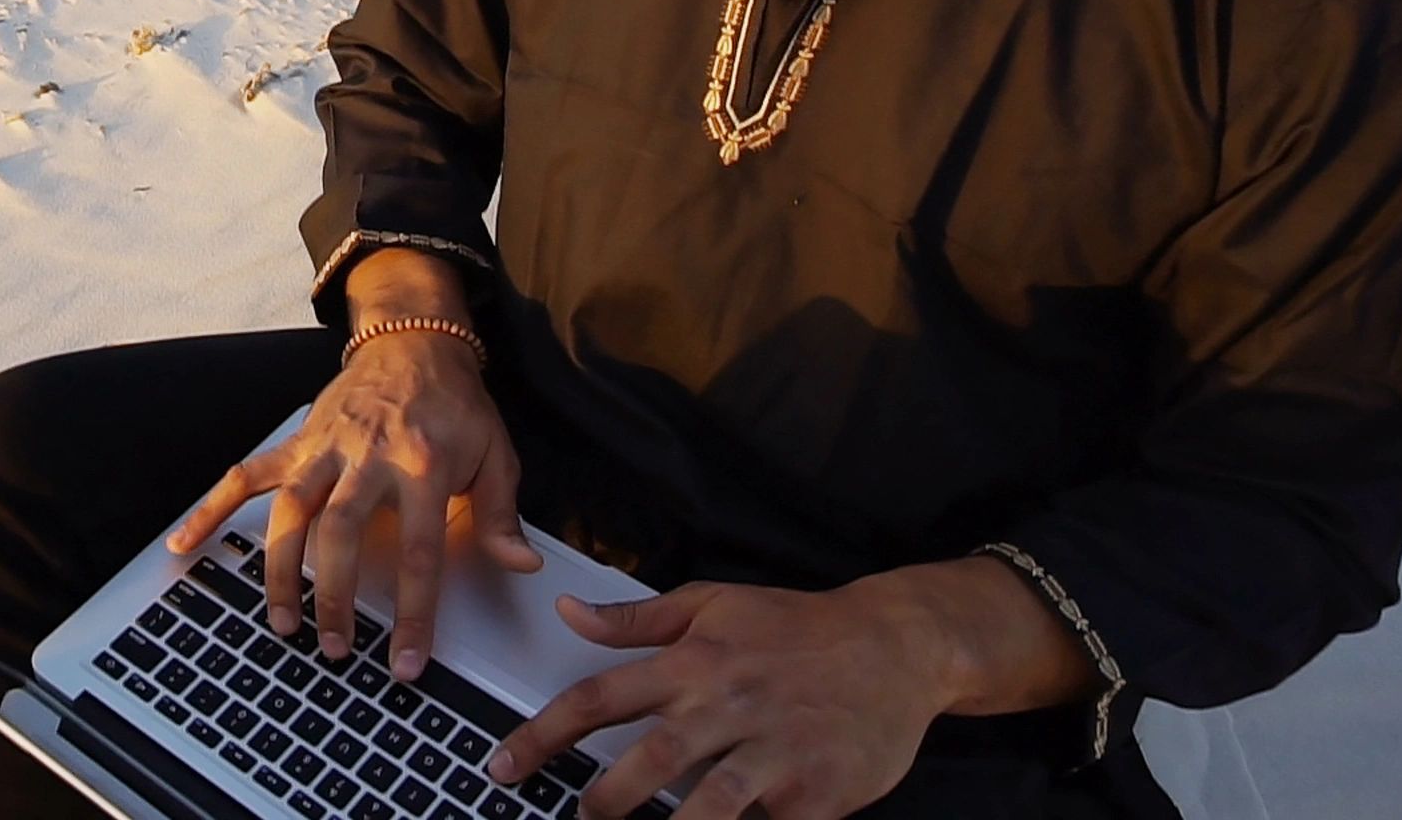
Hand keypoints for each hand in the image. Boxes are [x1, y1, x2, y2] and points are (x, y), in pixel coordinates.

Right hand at [166, 309, 537, 682]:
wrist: (413, 340)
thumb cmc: (455, 405)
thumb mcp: (497, 453)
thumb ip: (503, 514)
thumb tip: (522, 564)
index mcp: (424, 463)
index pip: (419, 551)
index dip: (412, 612)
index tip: (404, 661)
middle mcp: (368, 454)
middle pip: (341, 532)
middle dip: (334, 597)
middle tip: (335, 649)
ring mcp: (325, 447)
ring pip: (291, 510)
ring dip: (281, 569)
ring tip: (283, 622)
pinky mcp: (297, 442)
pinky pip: (246, 475)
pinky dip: (211, 508)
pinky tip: (184, 544)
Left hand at [490, 581, 961, 819]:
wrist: (897, 646)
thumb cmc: (799, 628)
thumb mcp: (714, 604)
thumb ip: (637, 619)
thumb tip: (569, 612)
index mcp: (694, 661)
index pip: (599, 697)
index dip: (543, 735)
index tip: (504, 764)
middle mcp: (728, 705)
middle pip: (647, 760)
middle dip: (601, 800)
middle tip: (574, 819)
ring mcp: (774, 751)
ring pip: (707, 805)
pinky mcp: (817, 793)